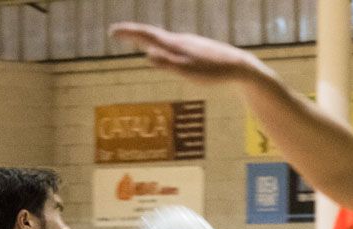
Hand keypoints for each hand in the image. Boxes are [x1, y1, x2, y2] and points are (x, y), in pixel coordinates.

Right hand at [110, 23, 265, 84]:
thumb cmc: (214, 72)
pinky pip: (174, 46)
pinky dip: (161, 46)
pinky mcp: (197, 51)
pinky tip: (166, 52)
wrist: (240, 68)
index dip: (129, 33)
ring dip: (147, 38)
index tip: (112, 31)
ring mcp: (190, 45)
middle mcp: (181, 41)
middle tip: (117, 34)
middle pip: (153, 35)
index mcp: (175, 44)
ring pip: (164, 40)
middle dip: (134, 34)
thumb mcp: (189, 71)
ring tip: (136, 40)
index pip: (147, 35)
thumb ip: (168, 63)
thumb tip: (147, 53)